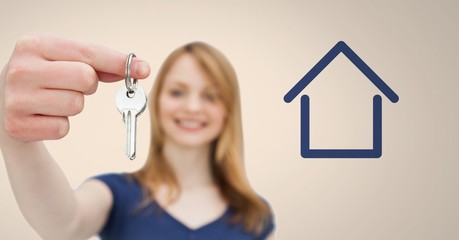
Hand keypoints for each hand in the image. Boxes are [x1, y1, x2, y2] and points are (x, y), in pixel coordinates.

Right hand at [0, 33, 150, 142]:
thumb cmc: (47, 76)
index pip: (89, 53)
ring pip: (76, 105)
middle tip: (73, 84)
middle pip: (86, 79)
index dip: (119, 62)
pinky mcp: (17, 126)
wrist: (4, 103)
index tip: (143, 69)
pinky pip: (63, 128)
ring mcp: (16, 99)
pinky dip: (61, 124)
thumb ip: (102, 63)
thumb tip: (141, 68)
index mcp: (34, 44)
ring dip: (74, 104)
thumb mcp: (66, 60)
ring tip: (54, 98)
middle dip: (89, 85)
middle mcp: (21, 69)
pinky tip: (44, 116)